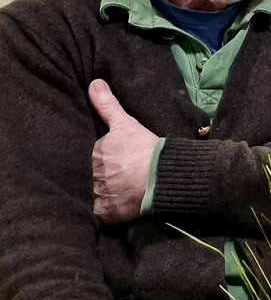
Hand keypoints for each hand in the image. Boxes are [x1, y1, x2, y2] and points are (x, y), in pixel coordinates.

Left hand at [90, 79, 158, 224]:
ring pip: (83, 196)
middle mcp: (88, 176)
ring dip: (85, 196)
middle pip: (80, 177)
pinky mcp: (104, 214)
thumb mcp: (125, 124)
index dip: (83, 159)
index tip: (88, 161)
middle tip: (92, 178)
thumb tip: (94, 83)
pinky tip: (93, 213)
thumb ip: (107, 105)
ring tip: (92, 194)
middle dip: (81, 177)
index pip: (79, 157)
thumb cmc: (144, 148)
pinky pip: (91, 216)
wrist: (163, 175)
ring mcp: (95, 195)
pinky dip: (91, 215)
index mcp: (90, 154)